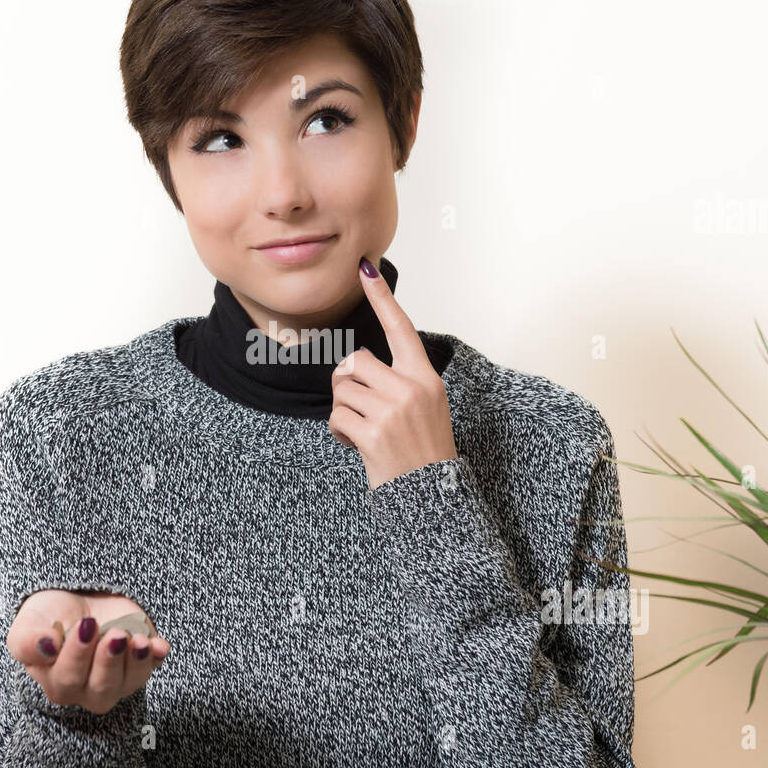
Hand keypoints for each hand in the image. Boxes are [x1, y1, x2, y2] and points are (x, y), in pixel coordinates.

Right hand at [8, 588, 169, 713]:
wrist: (76, 596)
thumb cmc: (49, 616)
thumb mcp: (28, 623)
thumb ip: (28, 642)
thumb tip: (48, 646)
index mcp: (57, 683)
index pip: (68, 680)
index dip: (78, 655)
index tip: (84, 626)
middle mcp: (88, 688)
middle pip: (102, 689)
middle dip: (109, 662)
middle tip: (114, 634)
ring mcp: (118, 678)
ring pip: (130, 683)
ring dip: (136, 663)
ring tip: (137, 639)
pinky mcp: (140, 661)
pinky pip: (152, 667)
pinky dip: (157, 657)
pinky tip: (159, 645)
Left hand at [328, 255, 458, 488]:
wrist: (431, 497)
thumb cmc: (423, 451)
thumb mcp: (425, 407)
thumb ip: (399, 381)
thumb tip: (356, 365)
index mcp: (425, 378)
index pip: (401, 328)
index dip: (382, 298)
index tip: (366, 269)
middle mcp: (411, 389)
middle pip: (355, 363)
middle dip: (348, 384)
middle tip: (361, 409)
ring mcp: (392, 410)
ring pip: (342, 389)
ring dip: (343, 410)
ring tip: (363, 430)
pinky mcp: (373, 433)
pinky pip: (336, 417)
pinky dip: (339, 432)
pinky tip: (356, 444)